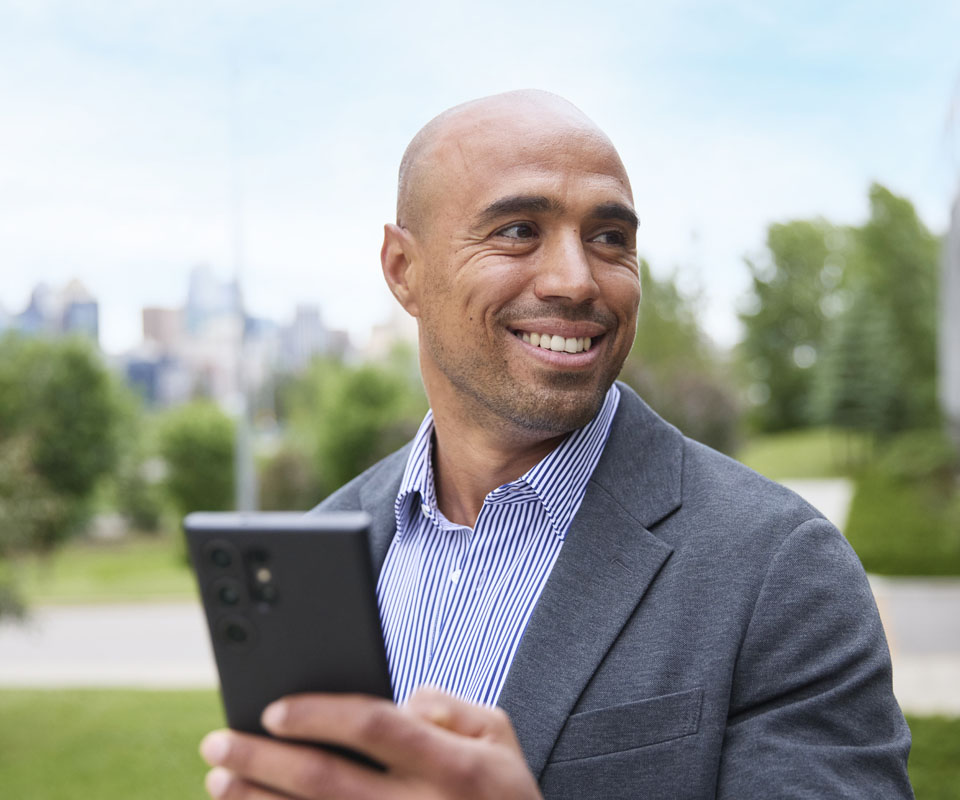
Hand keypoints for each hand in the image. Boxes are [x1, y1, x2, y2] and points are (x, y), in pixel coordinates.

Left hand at [199, 686, 543, 799]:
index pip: (374, 727)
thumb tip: (399, 700)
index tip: (274, 708)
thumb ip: (450, 706)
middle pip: (325, 779)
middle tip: (218, 741)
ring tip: (219, 781)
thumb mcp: (499, 737)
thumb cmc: (507, 797)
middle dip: (263, 759)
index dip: (319, 714)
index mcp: (451, 764)